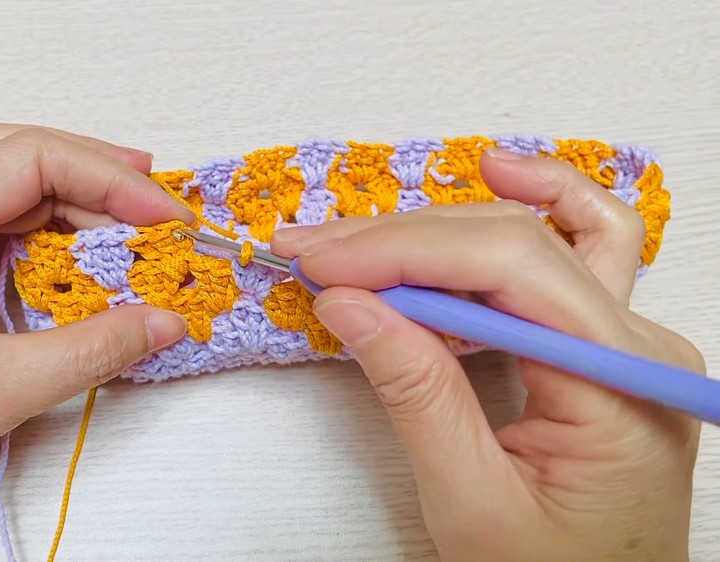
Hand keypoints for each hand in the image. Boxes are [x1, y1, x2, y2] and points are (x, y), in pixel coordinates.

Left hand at [0, 122, 192, 559]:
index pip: (28, 159)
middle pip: (18, 158)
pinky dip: (55, 246)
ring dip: (77, 208)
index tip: (164, 215)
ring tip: (136, 230)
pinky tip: (90, 265)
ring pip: (13, 197)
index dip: (107, 179)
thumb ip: (94, 349)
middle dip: (95, 174)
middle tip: (158, 202)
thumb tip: (169, 322)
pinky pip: (4, 241)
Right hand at [271, 148, 703, 561]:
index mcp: (620, 385)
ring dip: (442, 227)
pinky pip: (562, 259)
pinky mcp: (594, 347)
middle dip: (404, 238)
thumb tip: (347, 304)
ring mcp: (621, 342)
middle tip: (313, 246)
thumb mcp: (471, 502)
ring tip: (356, 238)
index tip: (321, 261)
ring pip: (540, 236)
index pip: (510, 270)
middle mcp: (635, 346)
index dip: (404, 251)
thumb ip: (416, 395)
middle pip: (518, 242)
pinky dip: (508, 226)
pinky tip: (475, 197)